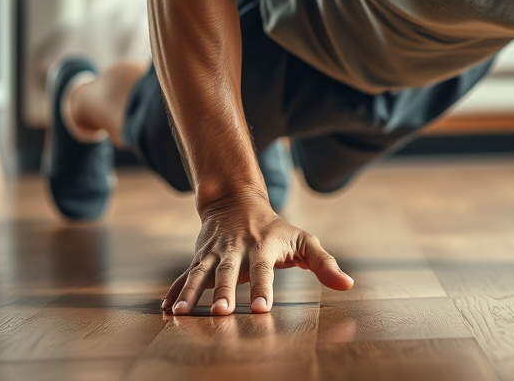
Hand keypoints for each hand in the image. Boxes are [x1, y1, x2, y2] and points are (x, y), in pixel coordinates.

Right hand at [161, 190, 352, 315]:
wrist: (236, 200)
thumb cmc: (276, 229)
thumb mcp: (304, 240)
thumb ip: (325, 263)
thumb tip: (348, 284)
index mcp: (262, 246)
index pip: (264, 269)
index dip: (263, 288)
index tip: (261, 309)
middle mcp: (236, 249)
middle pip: (228, 271)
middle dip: (223, 291)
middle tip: (221, 312)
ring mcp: (214, 253)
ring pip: (200, 272)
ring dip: (190, 292)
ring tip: (180, 313)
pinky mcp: (199, 258)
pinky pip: (185, 275)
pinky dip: (174, 291)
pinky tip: (166, 309)